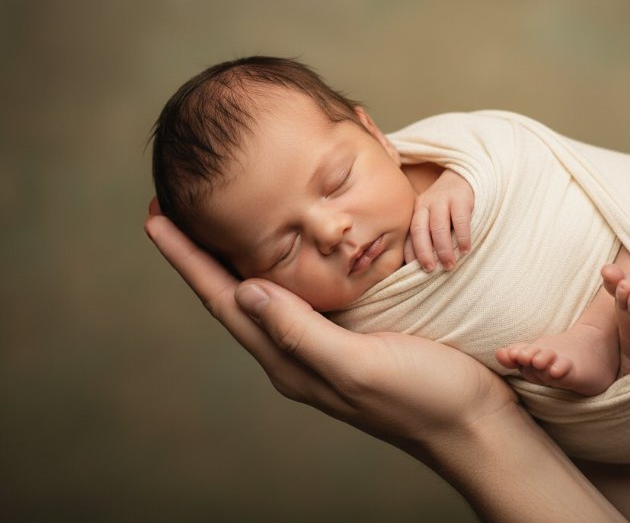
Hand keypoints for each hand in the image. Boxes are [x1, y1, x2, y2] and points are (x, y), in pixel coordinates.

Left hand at [144, 199, 512, 446]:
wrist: (474, 424)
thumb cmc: (425, 396)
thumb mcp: (360, 364)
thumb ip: (302, 333)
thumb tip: (246, 291)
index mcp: (291, 360)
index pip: (224, 301)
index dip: (188, 259)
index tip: (155, 216)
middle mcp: (297, 353)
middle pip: (233, 295)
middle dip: (199, 253)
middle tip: (173, 205)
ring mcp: (323, 345)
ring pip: (264, 293)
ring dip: (233, 257)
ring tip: (215, 221)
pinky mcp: (352, 336)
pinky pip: (301, 294)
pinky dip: (282, 264)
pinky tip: (289, 250)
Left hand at [406, 169, 472, 271]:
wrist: (465, 176)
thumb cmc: (449, 205)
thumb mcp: (434, 216)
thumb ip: (429, 234)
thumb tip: (424, 264)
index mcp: (417, 211)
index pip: (410, 235)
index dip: (411, 253)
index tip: (414, 271)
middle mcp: (426, 204)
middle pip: (419, 230)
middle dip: (423, 253)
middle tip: (430, 270)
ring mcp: (443, 200)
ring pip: (438, 227)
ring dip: (443, 249)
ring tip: (449, 265)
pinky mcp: (461, 198)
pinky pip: (460, 221)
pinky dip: (462, 237)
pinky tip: (466, 249)